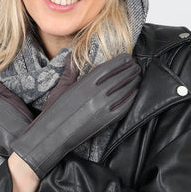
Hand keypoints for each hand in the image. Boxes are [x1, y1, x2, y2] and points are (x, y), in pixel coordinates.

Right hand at [11, 53, 140, 177]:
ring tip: (137, 76)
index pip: (109, 67)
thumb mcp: (60, 88)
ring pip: (124, 90)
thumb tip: (71, 56)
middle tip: (137, 66)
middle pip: (119, 77)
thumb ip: (69, 71)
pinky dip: (131, 97)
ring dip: (133, 81)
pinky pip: (124, 106)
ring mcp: (103, 107)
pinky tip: (134, 92)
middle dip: (130, 70)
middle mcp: (96, 93)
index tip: (128, 58)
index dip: (120, 61)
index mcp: (85, 83)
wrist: (53, 135)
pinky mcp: (106, 120)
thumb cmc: (53, 111)